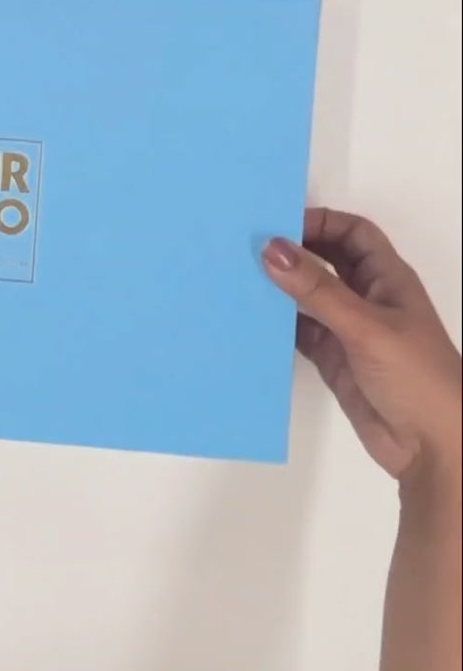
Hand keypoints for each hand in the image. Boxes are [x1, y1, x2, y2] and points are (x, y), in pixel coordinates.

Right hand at [263, 209, 460, 487]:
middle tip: (247, 246)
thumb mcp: (365, 326)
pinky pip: (301, 333)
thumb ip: (317, 289)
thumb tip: (271, 248)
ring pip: (309, 297)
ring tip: (238, 278)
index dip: (320, 223)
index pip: (352, 233)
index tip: (277, 224)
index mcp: (388, 278)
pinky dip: (278, 325)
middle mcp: (368, 298)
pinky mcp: (334, 361)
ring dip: (281, 289)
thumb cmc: (414, 375)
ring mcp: (349, 331)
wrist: (432, 447)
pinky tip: (250, 320)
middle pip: (327, 260)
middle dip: (294, 251)